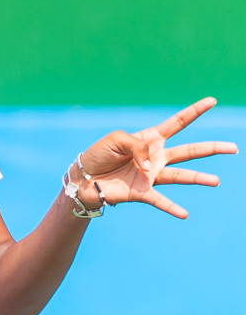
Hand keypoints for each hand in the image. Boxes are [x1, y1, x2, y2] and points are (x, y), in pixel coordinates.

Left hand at [74, 97, 237, 218]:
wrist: (83, 177)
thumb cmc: (98, 155)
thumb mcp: (116, 140)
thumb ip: (137, 147)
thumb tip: (151, 166)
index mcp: (150, 139)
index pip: (177, 123)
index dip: (195, 111)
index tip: (212, 101)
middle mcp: (156, 157)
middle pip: (189, 151)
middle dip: (212, 148)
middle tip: (233, 148)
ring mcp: (151, 176)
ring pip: (181, 176)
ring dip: (198, 179)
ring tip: (215, 181)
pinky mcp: (142, 192)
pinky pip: (160, 200)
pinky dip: (171, 207)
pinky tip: (184, 214)